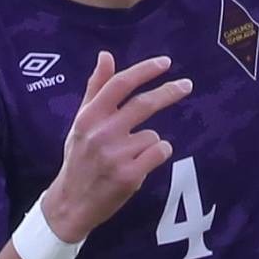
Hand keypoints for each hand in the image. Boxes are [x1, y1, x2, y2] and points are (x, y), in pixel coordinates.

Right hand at [39, 52, 194, 238]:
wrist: (71, 203)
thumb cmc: (78, 158)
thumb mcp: (81, 122)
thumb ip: (96, 88)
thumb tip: (106, 55)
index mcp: (89, 117)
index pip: (120, 84)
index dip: (145, 70)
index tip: (165, 63)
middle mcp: (102, 133)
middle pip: (144, 104)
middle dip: (169, 92)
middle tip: (186, 85)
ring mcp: (116, 155)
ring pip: (153, 135)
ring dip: (150, 142)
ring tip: (131, 156)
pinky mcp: (130, 175)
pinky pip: (159, 153)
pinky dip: (157, 155)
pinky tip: (141, 164)